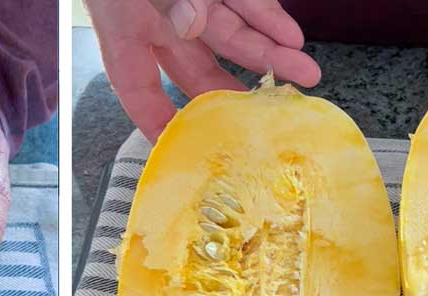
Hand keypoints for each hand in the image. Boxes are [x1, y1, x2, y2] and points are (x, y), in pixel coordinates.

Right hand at [86, 0, 319, 141]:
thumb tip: (186, 24)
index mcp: (122, 29)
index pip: (138, 90)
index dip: (158, 123)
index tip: (184, 148)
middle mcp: (156, 19)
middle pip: (195, 69)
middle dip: (234, 93)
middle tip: (266, 120)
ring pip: (229, 33)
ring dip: (268, 53)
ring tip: (306, 74)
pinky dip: (267, 14)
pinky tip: (292, 36)